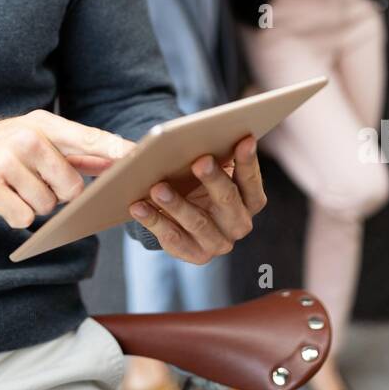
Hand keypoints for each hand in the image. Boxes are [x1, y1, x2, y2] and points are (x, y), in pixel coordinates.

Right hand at [0, 109, 132, 222]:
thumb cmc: (2, 149)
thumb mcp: (37, 138)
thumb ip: (78, 151)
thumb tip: (120, 158)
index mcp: (43, 124)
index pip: (87, 138)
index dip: (113, 149)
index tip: (136, 157)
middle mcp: (25, 138)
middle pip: (70, 186)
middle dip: (59, 193)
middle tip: (37, 182)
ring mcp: (5, 161)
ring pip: (46, 206)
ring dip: (34, 205)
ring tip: (15, 187)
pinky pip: (22, 218)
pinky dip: (15, 215)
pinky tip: (2, 199)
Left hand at [127, 134, 265, 263]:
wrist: (178, 213)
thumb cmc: (193, 179)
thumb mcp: (202, 165)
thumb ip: (203, 150)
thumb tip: (180, 135)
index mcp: (249, 199)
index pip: (251, 181)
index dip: (249, 161)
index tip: (245, 139)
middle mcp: (239, 223)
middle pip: (229, 201)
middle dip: (214, 180)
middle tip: (200, 161)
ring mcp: (218, 242)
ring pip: (199, 222)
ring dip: (177, 205)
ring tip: (157, 187)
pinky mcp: (194, 254)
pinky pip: (173, 238)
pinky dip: (154, 220)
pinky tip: (137, 206)